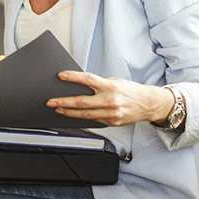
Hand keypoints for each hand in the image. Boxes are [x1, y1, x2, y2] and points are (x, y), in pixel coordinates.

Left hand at [47, 71, 177, 126]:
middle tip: (51, 101)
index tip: (61, 76)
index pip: (87, 80)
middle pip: (81, 102)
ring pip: (84, 115)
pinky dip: (81, 118)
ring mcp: (111, 114)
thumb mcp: (114, 82)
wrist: (148, 104)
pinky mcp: (112, 123)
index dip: (72, 77)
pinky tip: (73, 115)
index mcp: (110, 87)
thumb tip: (79, 85)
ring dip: (68, 112)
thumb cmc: (130, 91)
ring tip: (58, 109)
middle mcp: (110, 101)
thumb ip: (98, 84)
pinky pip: (93, 120)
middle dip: (63, 102)